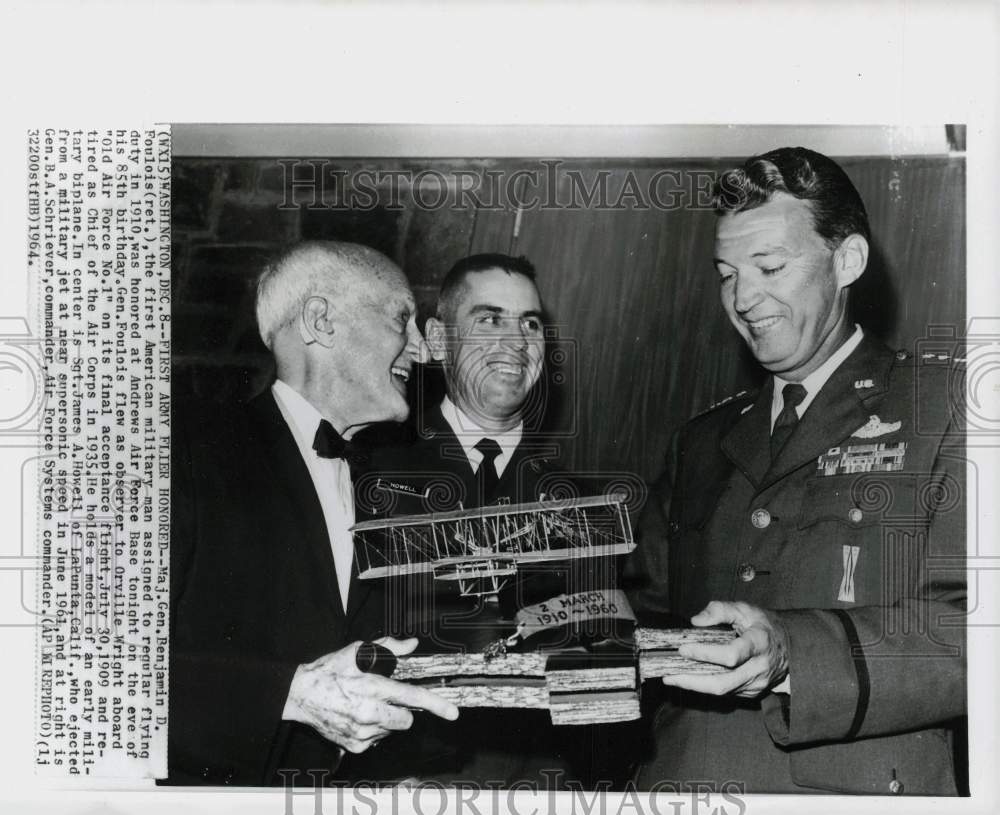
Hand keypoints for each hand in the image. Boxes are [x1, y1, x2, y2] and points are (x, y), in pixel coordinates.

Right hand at [283, 637, 458, 752]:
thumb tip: (411, 645)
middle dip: (403, 710)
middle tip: (386, 698)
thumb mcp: (358, 651)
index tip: (452, 712)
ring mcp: (362, 732)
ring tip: (364, 705)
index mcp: (373, 687)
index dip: (436, 705)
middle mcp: (369, 713)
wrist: (301, 695)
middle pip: (406, 720)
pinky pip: (376, 739)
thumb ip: (389, 649)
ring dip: (386, 719)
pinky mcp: (354, 745)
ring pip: (391, 730)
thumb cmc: (329, 671)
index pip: (412, 697)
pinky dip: (372, 729)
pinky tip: (357, 716)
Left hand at [662, 601, 789, 697]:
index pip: (730, 655)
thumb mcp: (745, 609)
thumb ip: (720, 610)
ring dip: (694, 686)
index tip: (683, 648)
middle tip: (668, 674)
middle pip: (723, 683)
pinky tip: (689, 679)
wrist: (790, 647)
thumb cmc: (763, 625)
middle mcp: (759, 667)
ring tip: (671, 678)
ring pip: (722, 691)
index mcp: (759, 643)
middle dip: (692, 681)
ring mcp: (757, 683)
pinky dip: (706, 687)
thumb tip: (696, 621)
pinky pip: (726, 693)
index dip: (705, 653)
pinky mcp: (752, 693)